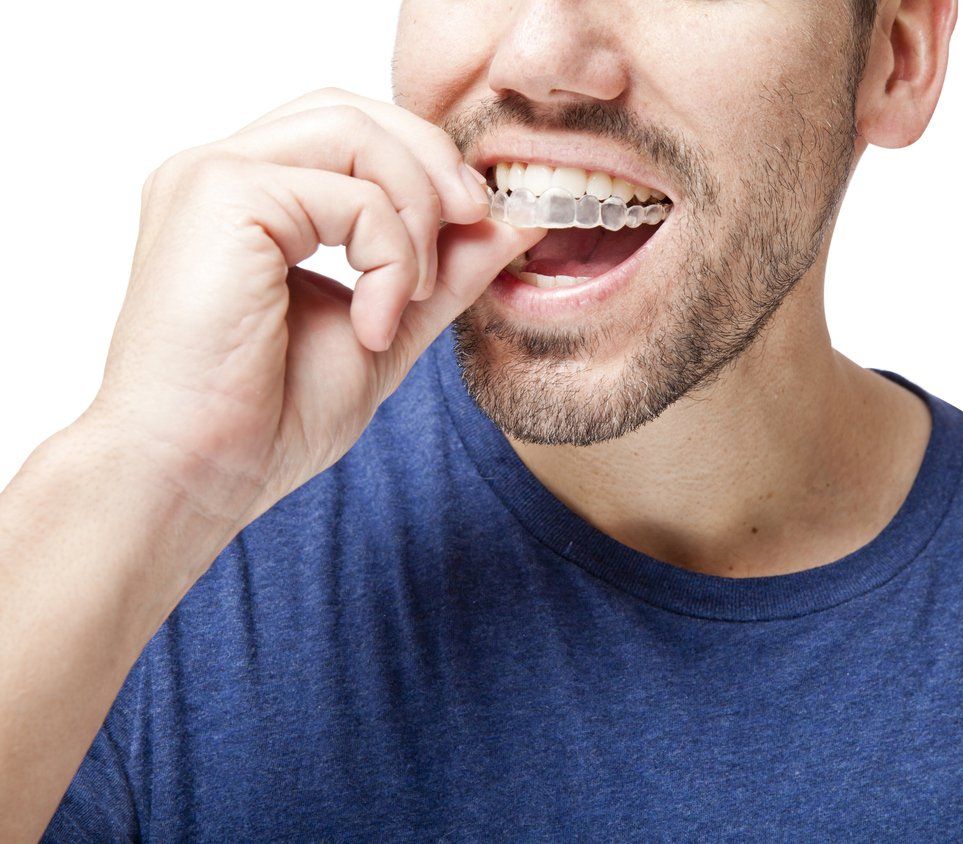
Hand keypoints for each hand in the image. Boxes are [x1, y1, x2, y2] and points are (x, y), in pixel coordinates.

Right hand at [83, 87, 541, 547]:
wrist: (193, 476)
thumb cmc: (265, 417)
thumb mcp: (385, 327)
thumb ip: (442, 271)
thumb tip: (513, 222)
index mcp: (251, 198)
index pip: (351, 131)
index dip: (427, 163)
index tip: (481, 221)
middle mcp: (224, 172)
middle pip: (355, 110)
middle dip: (434, 164)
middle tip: (479, 222)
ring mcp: (215, 176)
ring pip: (356, 131)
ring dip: (416, 208)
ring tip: (412, 294)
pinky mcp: (222, 196)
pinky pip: (350, 193)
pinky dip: (389, 255)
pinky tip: (375, 324)